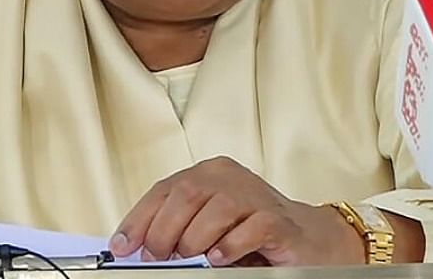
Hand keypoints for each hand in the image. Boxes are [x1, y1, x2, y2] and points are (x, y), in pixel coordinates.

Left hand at [109, 156, 363, 266]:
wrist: (310, 239)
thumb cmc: (252, 232)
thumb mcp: (207, 226)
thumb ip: (177, 227)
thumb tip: (135, 246)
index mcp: (209, 174)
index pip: (165, 189)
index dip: (139, 218)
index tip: (123, 246)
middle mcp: (231, 177)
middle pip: (187, 194)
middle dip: (164, 230)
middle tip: (157, 257)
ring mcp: (257, 196)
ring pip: (217, 208)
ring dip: (195, 239)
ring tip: (193, 259)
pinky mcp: (279, 221)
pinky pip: (251, 228)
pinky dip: (230, 245)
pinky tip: (220, 258)